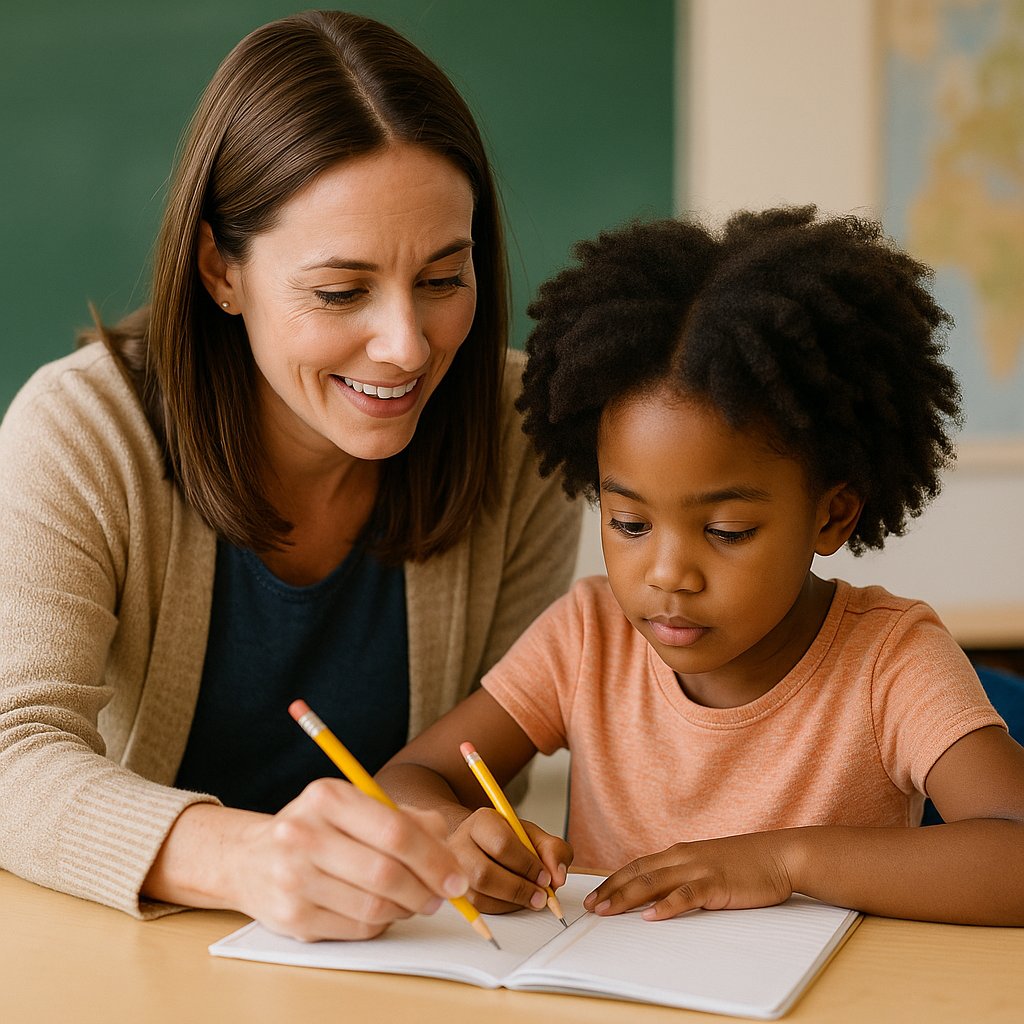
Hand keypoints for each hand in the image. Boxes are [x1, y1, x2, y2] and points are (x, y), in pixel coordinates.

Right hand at [229, 779, 469, 940]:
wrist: (250, 858)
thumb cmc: (319, 829)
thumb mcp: (358, 806)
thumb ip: (408, 820)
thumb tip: (449, 855)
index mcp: (327, 796)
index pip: (395, 830)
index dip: (434, 858)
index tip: (457, 878)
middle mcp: (303, 834)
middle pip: (386, 872)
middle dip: (426, 889)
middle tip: (443, 896)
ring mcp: (293, 878)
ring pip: (374, 907)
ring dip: (406, 909)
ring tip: (414, 901)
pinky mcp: (292, 917)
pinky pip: (357, 929)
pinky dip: (382, 923)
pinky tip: (383, 910)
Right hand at [447, 807, 573, 913]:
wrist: (483, 843)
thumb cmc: (508, 840)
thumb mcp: (534, 836)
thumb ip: (553, 850)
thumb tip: (557, 876)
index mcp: (482, 821)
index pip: (502, 844)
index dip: (527, 865)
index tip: (546, 877)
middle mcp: (461, 842)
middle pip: (484, 873)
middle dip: (519, 889)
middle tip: (541, 896)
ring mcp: (453, 868)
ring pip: (479, 894)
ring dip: (511, 902)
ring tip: (531, 899)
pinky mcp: (453, 891)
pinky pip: (476, 908)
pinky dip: (501, 909)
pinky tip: (514, 902)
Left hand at [583, 831, 793, 920]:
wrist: (779, 855)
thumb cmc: (745, 864)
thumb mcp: (707, 866)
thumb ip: (684, 876)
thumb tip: (660, 895)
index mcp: (679, 853)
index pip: (638, 866)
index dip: (614, 881)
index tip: (595, 896)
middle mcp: (683, 857)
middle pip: (639, 873)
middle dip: (612, 890)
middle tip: (591, 907)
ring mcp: (699, 868)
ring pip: (655, 882)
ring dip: (628, 897)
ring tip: (608, 911)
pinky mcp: (716, 883)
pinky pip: (687, 895)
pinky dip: (667, 906)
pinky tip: (652, 917)